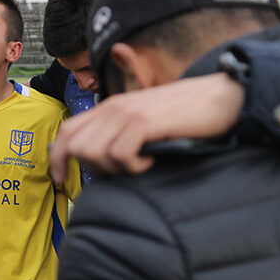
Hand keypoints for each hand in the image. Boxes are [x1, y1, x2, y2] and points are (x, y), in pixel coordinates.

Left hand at [49, 73, 243, 182]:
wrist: (222, 98)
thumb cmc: (185, 116)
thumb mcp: (145, 122)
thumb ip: (120, 134)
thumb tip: (97, 162)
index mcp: (109, 108)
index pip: (67, 132)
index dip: (58, 159)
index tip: (61, 181)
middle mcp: (113, 108)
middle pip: (76, 147)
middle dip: (92, 168)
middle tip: (122, 171)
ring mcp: (127, 114)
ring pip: (94, 153)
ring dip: (114, 168)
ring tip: (139, 163)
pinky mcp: (145, 123)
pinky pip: (120, 155)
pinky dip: (133, 166)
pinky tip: (152, 160)